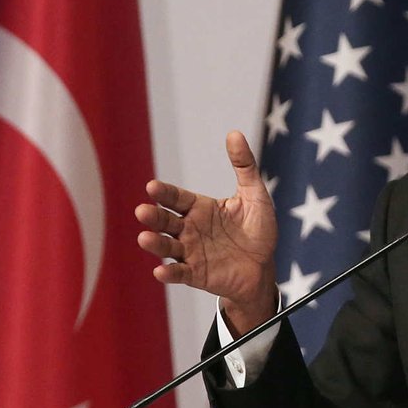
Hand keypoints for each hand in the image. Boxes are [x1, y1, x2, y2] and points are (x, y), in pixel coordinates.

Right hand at [136, 131, 276, 333]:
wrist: (265, 267)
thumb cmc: (258, 229)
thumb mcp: (255, 195)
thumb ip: (244, 166)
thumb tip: (234, 133)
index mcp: (200, 208)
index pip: (177, 198)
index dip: (164, 193)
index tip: (152, 187)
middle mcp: (190, 229)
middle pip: (166, 221)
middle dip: (153, 217)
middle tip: (143, 211)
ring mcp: (191, 253)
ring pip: (167, 247)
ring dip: (155, 244)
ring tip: (144, 238)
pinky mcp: (197, 274)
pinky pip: (180, 274)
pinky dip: (169, 273)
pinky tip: (160, 271)